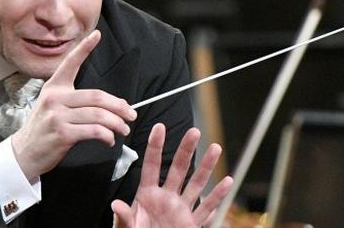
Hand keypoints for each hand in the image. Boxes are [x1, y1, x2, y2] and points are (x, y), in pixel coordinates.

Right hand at [11, 30, 137, 180]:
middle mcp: (55, 98)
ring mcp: (57, 115)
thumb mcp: (53, 107)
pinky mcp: (61, 133)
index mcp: (54, 87)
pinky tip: (109, 140)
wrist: (24, 152)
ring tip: (124, 129)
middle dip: (119, 106)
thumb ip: (76, 101)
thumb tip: (109, 105)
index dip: (84, 48)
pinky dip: (106, 136)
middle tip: (131, 114)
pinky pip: (93, 131)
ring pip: (97, 114)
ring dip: (116, 123)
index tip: (96, 35)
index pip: (71, 63)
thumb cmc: (45, 129)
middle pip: (96, 96)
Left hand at [111, 124, 233, 227]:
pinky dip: (218, 196)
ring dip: (206, 166)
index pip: (151, 165)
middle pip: (178, 168)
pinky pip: (207, 208)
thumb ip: (123, 217)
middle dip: (186, 150)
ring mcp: (180, 209)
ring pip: (196, 183)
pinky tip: (227, 181)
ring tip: (215, 148)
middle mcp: (166, 198)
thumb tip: (116, 205)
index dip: (155, 146)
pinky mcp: (191, 223)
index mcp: (147, 195)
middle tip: (194, 131)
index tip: (159, 126)